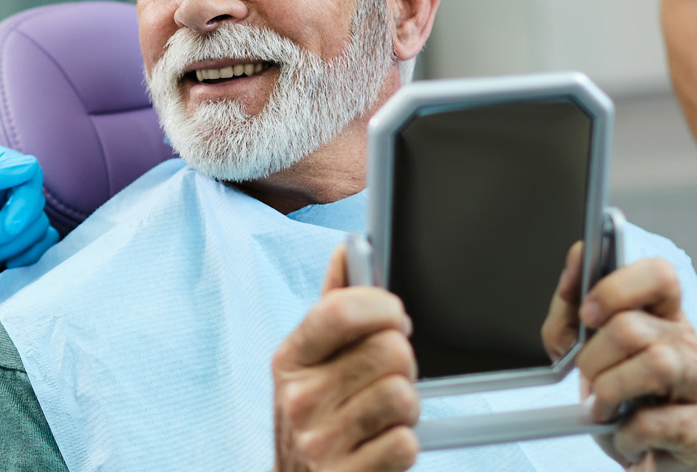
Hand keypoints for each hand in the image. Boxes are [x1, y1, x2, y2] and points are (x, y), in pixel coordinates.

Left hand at [0, 144, 56, 324]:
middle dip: (7, 232)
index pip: (31, 173)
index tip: (8, 227)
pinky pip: (44, 244)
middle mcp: (8, 184)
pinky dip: (27, 257)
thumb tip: (31, 166)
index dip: (23, 203)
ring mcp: (16, 212)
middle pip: (36, 205)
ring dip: (8, 249)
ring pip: (40, 228)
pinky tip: (3, 265)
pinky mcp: (20, 239)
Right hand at [272, 244, 419, 471]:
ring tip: (381, 416)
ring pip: (403, 396)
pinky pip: (406, 443)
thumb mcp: (312, 361)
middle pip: (390, 350)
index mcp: (290, 358)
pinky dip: (403, 446)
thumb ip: (334, 304)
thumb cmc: (317, 415)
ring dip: (406, 408)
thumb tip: (348, 249)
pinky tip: (379, 445)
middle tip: (384, 379)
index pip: (342, 309)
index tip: (393, 319)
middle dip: (401, 364)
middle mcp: (298, 398)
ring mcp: (320, 440)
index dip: (383, 307)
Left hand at [542, 243, 696, 471]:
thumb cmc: (626, 406)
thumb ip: (570, 321)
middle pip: (632, 326)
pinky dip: (625, 434)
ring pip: (655, 364)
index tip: (585, 312)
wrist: (658, 462)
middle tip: (590, 382)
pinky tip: (628, 438)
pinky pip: (653, 422)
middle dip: (593, 359)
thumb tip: (569, 286)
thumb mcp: (590, 358)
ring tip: (605, 410)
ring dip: (610, 392)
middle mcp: (689, 345)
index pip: (658, 276)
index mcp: (663, 320)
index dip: (616, 287)